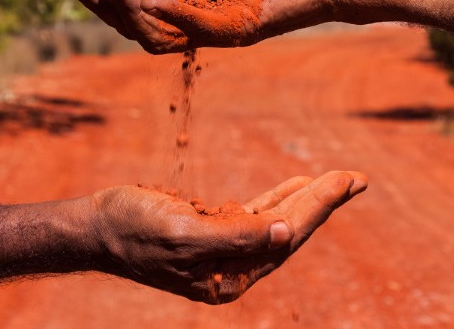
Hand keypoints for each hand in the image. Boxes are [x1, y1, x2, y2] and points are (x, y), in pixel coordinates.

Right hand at [88, 171, 366, 303]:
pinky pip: (255, 214)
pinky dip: (277, 198)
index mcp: (229, 277)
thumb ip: (236, 237)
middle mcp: (232, 268)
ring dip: (307, 199)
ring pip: (276, 222)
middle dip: (322, 202)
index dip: (317, 207)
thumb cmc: (133, 229)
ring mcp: (223, 250)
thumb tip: (285, 233)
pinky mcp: (212, 231)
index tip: (345, 180)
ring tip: (339, 180)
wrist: (97, 225)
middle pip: (288, 232)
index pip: (285, 238)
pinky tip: (296, 185)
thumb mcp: (183, 234)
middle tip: (357, 177)